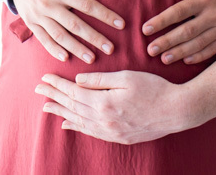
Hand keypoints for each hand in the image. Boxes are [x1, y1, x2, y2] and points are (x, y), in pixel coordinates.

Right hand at [9, 0, 123, 63]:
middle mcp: (48, 4)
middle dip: (94, 38)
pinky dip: (53, 49)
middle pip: (75, 25)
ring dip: (76, 48)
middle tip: (111, 49)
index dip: (105, 15)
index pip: (87, 5)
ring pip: (60, 35)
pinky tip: (66, 57)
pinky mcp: (30, 22)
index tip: (121, 24)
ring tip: (92, 58)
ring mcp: (38, 15)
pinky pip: (43, 38)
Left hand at [35, 70, 198, 143]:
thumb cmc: (154, 89)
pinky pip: (91, 132)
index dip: (57, 85)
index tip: (44, 78)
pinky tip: (68, 123)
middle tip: (38, 90)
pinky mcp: (119, 137)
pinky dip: (77, 127)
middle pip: (72, 107)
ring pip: (79, 121)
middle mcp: (104, 120)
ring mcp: (111, 131)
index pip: (73, 92)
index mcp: (104, 103)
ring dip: (61, 113)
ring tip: (46, 107)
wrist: (178, 111)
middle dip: (54, 97)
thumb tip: (77, 80)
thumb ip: (99, 79)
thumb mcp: (126, 78)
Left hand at [142, 0, 215, 64]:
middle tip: (149, 50)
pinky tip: (186, 60)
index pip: (178, 12)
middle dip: (167, 42)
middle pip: (186, 32)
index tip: (145, 29)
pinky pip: (214, 49)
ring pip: (198, 43)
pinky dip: (200, 56)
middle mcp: (213, 15)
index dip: (161, 21)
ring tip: (164, 59)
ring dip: (180, 52)